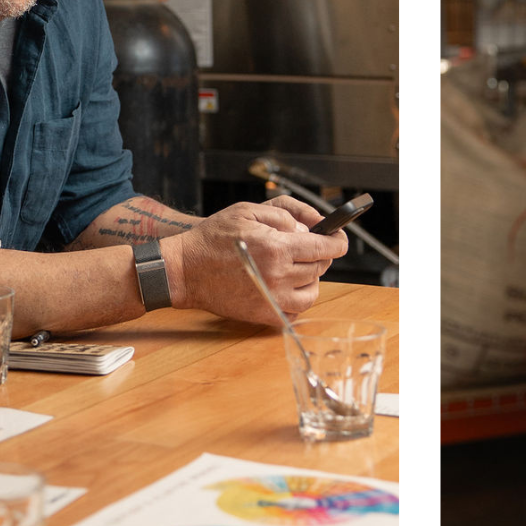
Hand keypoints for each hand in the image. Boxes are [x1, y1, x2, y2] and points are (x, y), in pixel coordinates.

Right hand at [161, 199, 347, 324]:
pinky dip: (298, 297)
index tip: (339, 237)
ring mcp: (272, 299)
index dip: (338, 240)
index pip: (325, 247)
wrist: (185, 270)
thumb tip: (312, 225)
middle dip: (320, 254)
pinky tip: (286, 284)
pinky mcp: (265, 315)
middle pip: (320, 266)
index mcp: (277, 247)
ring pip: (313, 290)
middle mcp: (278, 275)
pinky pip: (297, 309)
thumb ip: (285, 213)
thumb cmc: (213, 237)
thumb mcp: (249, 210)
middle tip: (308, 246)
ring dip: (311, 276)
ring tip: (296, 266)